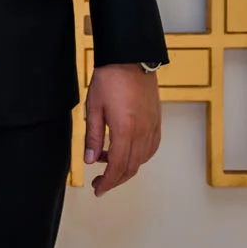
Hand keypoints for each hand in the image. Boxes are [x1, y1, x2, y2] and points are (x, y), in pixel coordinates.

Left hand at [84, 63, 160, 196]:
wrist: (131, 58)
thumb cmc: (109, 78)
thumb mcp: (93, 107)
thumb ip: (92, 136)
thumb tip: (89, 160)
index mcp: (125, 130)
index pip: (117, 167)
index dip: (107, 182)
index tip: (97, 190)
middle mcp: (142, 132)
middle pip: (131, 168)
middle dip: (115, 180)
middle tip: (99, 182)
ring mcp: (153, 127)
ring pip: (142, 160)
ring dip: (125, 167)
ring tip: (105, 160)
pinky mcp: (157, 121)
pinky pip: (150, 148)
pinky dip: (138, 156)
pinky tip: (125, 151)